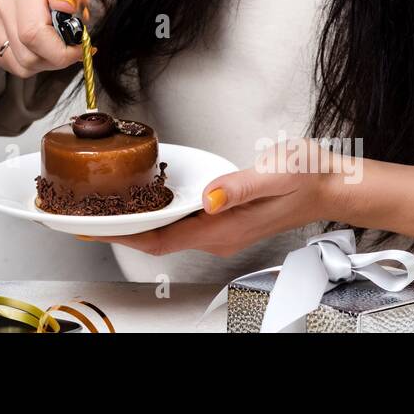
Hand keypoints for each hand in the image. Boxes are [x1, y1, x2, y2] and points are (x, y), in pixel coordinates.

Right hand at [0, 0, 94, 76]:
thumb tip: (66, 8)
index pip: (35, 33)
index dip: (62, 52)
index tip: (80, 47)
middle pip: (27, 55)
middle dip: (57, 58)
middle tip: (71, 44)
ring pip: (18, 64)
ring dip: (43, 61)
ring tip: (54, 41)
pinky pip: (6, 60)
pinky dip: (27, 59)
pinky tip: (37, 41)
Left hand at [80, 139, 351, 255]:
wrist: (332, 185)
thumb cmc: (306, 177)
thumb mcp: (273, 173)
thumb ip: (238, 187)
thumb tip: (208, 197)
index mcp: (221, 227)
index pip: (158, 240)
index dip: (120, 235)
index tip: (88, 227)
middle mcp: (217, 234)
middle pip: (155, 239)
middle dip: (117, 229)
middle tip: (80, 213)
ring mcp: (220, 228)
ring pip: (166, 232)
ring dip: (134, 223)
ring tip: (103, 205)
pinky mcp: (224, 217)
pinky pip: (180, 222)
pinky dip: (156, 213)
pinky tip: (146, 198)